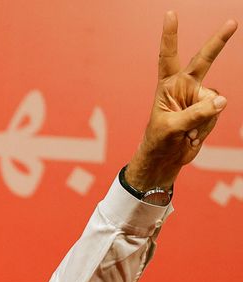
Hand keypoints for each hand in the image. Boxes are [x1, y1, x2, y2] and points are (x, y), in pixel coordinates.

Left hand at [126, 12, 236, 190]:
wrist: (165, 158)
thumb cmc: (159, 141)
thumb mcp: (171, 128)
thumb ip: (195, 114)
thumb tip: (221, 101)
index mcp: (167, 85)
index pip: (168, 56)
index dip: (170, 36)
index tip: (170, 14)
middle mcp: (184, 86)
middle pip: (204, 61)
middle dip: (218, 42)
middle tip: (232, 22)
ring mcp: (198, 98)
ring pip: (213, 102)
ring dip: (201, 122)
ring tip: (186, 133)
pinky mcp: (209, 110)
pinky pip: (216, 114)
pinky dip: (206, 129)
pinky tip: (192, 136)